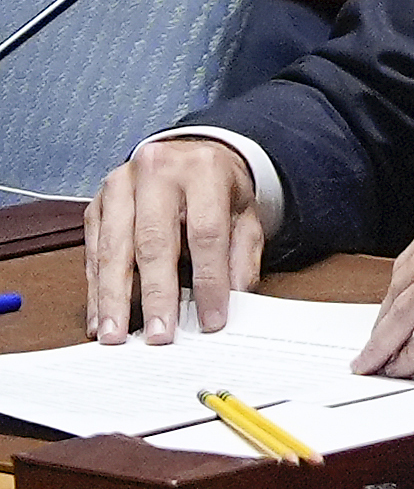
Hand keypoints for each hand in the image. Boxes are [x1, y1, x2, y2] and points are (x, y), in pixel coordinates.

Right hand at [83, 138, 263, 341]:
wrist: (189, 153)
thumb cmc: (219, 189)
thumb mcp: (245, 213)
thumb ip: (241, 255)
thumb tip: (234, 300)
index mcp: (203, 170)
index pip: (206, 233)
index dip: (209, 280)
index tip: (211, 320)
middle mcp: (157, 173)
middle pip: (154, 241)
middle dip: (156, 294)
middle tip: (159, 335)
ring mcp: (120, 186)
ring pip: (114, 248)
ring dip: (114, 298)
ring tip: (116, 334)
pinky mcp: (97, 203)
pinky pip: (92, 250)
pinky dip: (96, 288)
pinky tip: (100, 316)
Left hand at [353, 196, 413, 376]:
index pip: (413, 258)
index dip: (392, 296)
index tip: (382, 318)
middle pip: (404, 284)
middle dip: (383, 323)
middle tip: (373, 349)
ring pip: (408, 310)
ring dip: (387, 344)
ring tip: (379, 364)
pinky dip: (411, 357)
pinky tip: (406, 368)